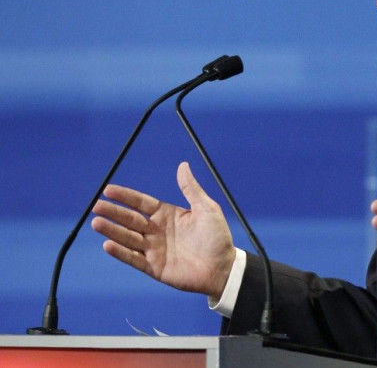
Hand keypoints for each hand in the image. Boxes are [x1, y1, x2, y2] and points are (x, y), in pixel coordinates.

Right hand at [91, 162, 236, 300]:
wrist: (223, 268)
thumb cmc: (217, 237)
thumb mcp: (206, 208)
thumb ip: (191, 189)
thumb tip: (183, 165)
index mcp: (167, 215)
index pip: (141, 203)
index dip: (125, 196)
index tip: (108, 190)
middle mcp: (157, 231)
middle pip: (130, 219)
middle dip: (113, 212)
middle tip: (96, 206)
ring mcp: (154, 249)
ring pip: (128, 238)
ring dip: (112, 230)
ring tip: (96, 222)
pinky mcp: (154, 267)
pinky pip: (134, 259)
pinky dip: (120, 252)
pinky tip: (108, 244)